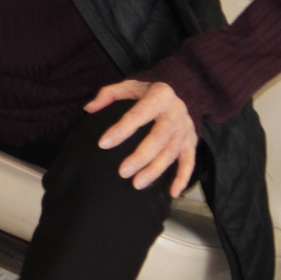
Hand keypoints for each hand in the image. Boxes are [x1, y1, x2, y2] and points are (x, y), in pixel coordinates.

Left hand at [86, 79, 197, 195]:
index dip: (121, 129)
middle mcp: (176, 112)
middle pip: (159, 137)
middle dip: (141, 156)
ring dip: (155, 170)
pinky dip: (182, 178)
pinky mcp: (191, 141)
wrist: (179, 92)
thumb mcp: (129, 86)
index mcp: (160, 95)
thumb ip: (108, 94)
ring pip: (172, 152)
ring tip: (137, 184)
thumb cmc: (147, 93)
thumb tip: (89, 109)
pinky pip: (189, 161)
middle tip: (122, 172)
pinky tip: (172, 192)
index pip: (139, 114)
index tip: (103, 144)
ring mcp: (186, 128)